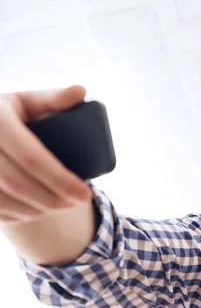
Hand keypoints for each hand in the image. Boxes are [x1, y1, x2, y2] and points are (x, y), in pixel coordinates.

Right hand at [0, 86, 91, 225]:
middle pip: (17, 184)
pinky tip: (35, 213)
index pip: (31, 157)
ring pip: (1, 201)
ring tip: (61, 208)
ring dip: (35, 211)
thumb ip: (55, 98)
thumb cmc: (12, 114)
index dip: (60, 180)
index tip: (86, 194)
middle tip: (78, 203)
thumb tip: (81, 91)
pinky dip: (16, 216)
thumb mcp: (29, 102)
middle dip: (52, 200)